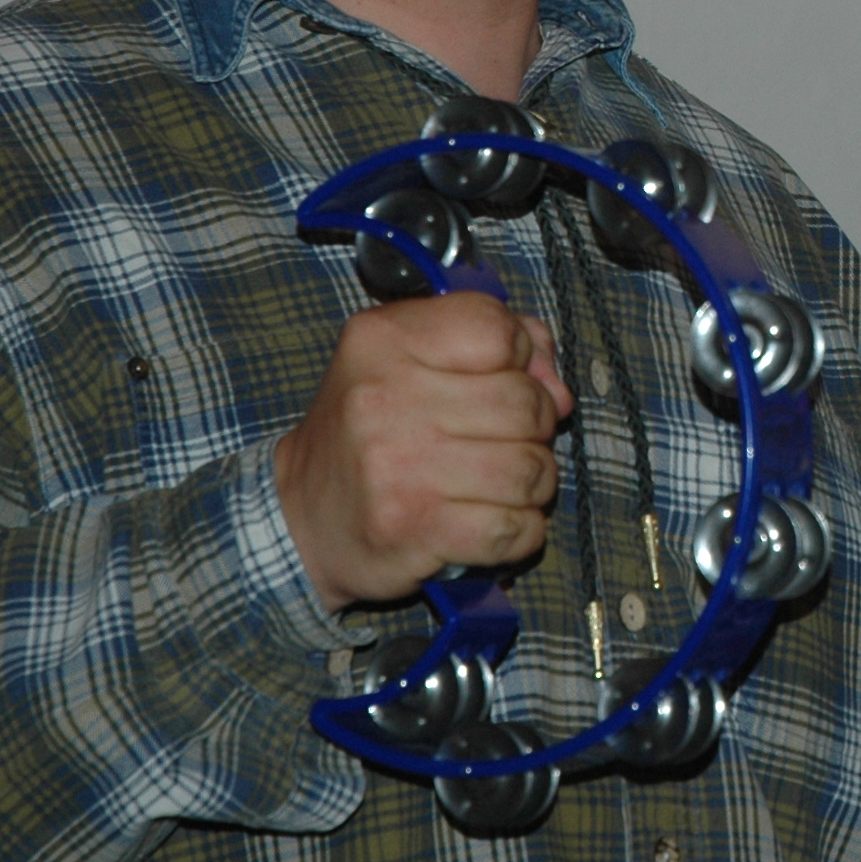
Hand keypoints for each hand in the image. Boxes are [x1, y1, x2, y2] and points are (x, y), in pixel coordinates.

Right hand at [274, 293, 573, 610]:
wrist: (301, 517)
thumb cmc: (372, 432)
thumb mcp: (413, 362)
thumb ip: (498, 346)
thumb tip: (559, 390)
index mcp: (385, 340)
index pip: (499, 329)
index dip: (519, 358)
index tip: (498, 381)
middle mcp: (386, 397)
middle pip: (526, 404)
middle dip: (534, 430)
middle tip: (504, 443)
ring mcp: (398, 466)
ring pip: (531, 469)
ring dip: (532, 484)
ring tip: (499, 486)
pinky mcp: (413, 528)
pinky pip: (515, 528)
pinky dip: (520, 532)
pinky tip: (492, 524)